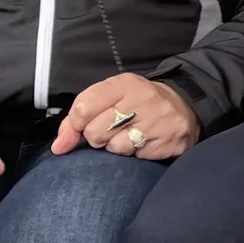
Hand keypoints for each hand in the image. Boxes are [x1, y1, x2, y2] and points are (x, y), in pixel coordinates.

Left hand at [51, 73, 199, 160]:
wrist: (184, 106)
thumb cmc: (138, 102)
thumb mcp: (110, 97)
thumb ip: (79, 117)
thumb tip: (59, 147)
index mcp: (124, 84)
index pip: (84, 107)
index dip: (74, 126)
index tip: (76, 132)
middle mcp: (142, 100)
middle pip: (95, 132)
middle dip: (98, 137)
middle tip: (112, 130)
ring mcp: (157, 122)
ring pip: (115, 148)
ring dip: (117, 147)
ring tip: (130, 135)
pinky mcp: (167, 142)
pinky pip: (135, 158)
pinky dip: (135, 154)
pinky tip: (144, 142)